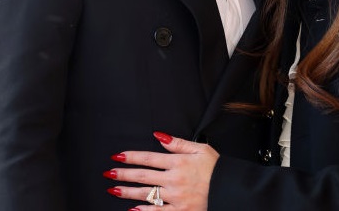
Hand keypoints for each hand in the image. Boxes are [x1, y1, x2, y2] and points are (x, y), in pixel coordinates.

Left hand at [104, 132, 218, 210]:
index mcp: (178, 162)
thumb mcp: (201, 149)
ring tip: (113, 190)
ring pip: (146, 195)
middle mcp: (174, 179)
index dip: (131, 156)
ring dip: (128, 192)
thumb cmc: (216, 168)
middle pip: (143, 176)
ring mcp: (175, 197)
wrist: (230, 189)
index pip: (149, 158)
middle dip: (123, 174)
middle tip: (108, 173)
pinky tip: (132, 210)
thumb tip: (159, 136)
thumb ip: (178, 143)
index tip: (117, 156)